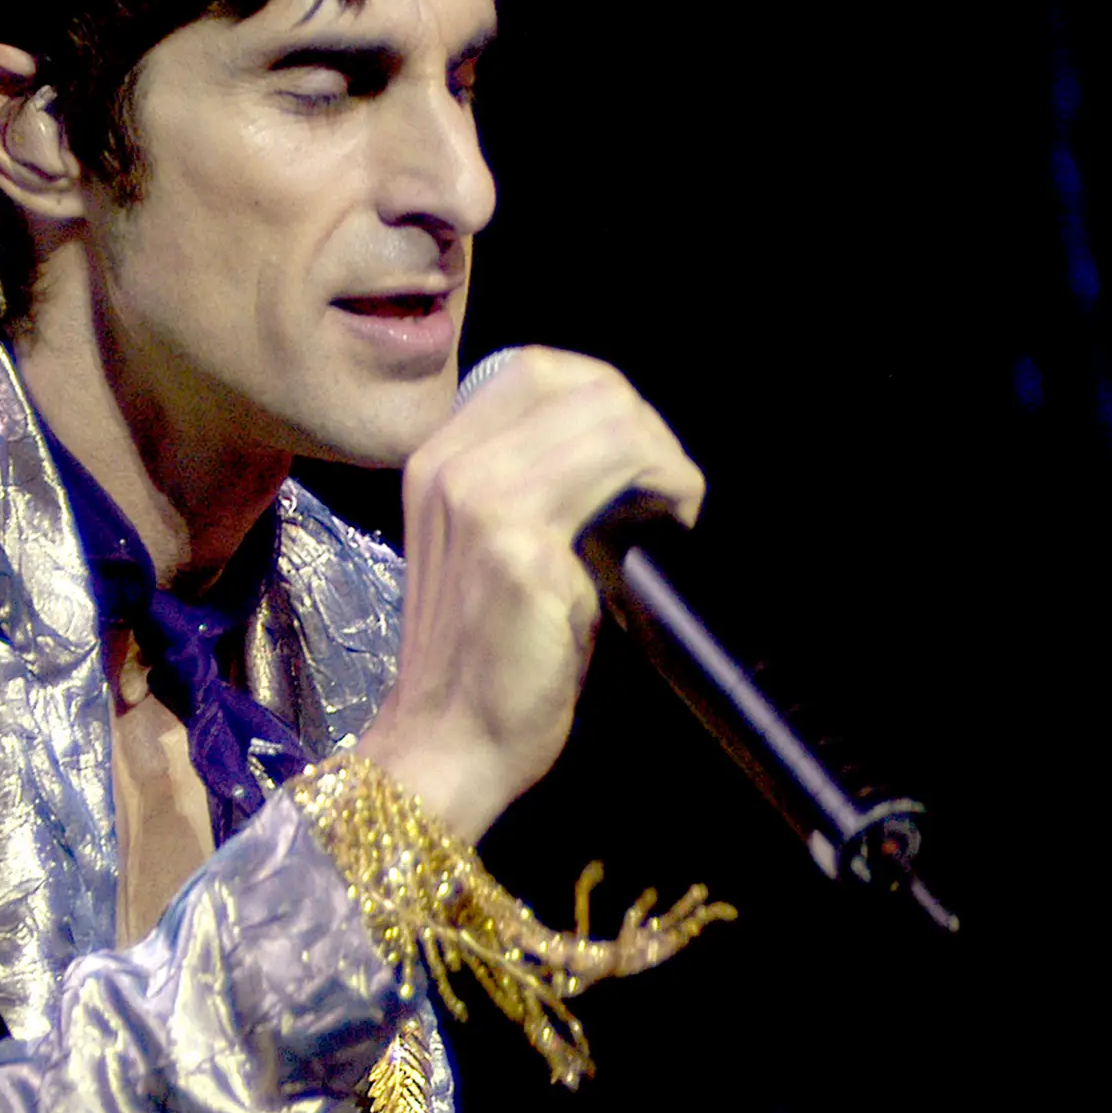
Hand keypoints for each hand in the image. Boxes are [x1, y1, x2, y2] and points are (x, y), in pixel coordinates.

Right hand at [355, 346, 700, 846]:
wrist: (446, 743)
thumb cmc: (480, 660)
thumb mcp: (485, 546)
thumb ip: (529, 486)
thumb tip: (622, 457)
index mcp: (438, 458)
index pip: (539, 369)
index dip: (609, 399)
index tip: (637, 458)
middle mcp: (451, 467)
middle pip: (583, 385)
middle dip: (648, 428)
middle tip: (670, 491)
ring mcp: (483, 502)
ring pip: (611, 419)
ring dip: (665, 459)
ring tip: (673, 510)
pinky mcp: (522, 550)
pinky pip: (620, 476)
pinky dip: (666, 491)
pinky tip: (668, 532)